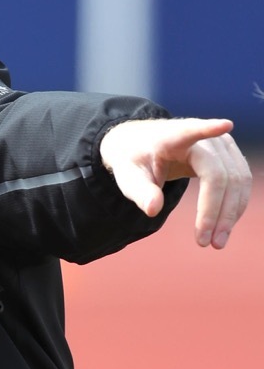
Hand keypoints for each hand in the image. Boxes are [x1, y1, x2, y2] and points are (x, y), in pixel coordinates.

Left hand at [99, 117, 251, 247]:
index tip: (224, 125)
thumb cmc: (134, 159)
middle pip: (220, 175)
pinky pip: (240, 182)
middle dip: (216, 211)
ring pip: (238, 180)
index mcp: (173, 136)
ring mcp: (222, 144)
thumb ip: (138, 191)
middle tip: (207, 243)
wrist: (142, 144)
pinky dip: (234, 206)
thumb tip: (153, 210)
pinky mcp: (229, 155)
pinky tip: (223, 226)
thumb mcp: (127, 175)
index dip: (208, 129)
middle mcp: (204, 138)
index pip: (192, 131)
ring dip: (230, 214)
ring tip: (217, 242)